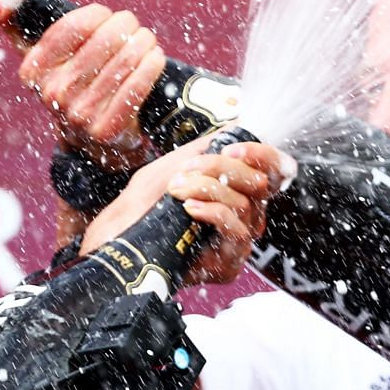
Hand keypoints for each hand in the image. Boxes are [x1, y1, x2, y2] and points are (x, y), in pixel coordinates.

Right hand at [0, 0, 162, 169]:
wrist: (87, 139)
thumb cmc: (67, 82)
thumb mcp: (39, 57)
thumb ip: (16, 25)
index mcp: (32, 71)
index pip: (70, 27)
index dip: (95, 15)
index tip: (106, 14)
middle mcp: (53, 93)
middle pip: (104, 41)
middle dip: (124, 25)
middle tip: (131, 24)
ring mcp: (79, 114)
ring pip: (125, 60)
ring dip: (142, 42)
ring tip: (145, 39)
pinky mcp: (106, 129)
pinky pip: (136, 87)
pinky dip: (150, 66)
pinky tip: (154, 57)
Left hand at [80, 135, 291, 285]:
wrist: (117, 238)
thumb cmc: (142, 203)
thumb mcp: (173, 166)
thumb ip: (206, 148)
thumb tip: (237, 125)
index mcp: (236, 189)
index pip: (272, 169)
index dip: (261, 155)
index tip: (232, 147)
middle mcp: (243, 215)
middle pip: (260, 184)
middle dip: (222, 168)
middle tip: (187, 170)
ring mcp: (237, 240)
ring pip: (246, 206)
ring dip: (208, 189)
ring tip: (176, 190)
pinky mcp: (228, 263)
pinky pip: (237, 232)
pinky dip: (214, 213)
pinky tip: (190, 208)